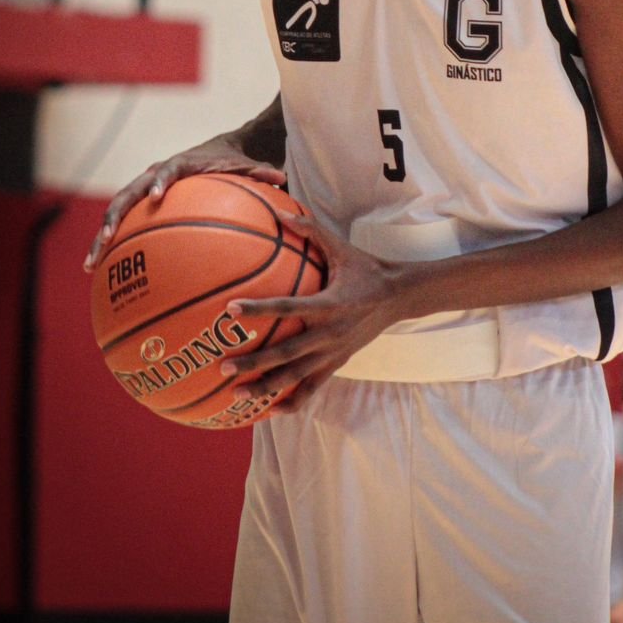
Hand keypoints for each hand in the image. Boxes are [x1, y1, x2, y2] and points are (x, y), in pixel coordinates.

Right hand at [84, 137, 285, 269]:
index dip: (159, 182)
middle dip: (113, 217)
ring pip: (117, 212)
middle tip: (105, 241)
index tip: (156, 197)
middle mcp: (155, 175)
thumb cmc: (235, 162)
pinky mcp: (142, 206)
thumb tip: (283, 178)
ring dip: (102, 236)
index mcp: (180, 164)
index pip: (166, 170)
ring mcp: (145, 190)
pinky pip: (124, 226)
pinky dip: (112, 246)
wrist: (222, 150)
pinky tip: (101, 275)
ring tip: (90, 265)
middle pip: (127, 194)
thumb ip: (262, 172)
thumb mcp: (248, 166)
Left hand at [218, 207, 398, 411]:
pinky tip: (271, 412)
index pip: (287, 308)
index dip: (259, 309)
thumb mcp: (340, 247)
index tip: (231, 309)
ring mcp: (333, 353)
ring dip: (266, 387)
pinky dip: (292, 402)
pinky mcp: (337, 363)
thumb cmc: (365, 268)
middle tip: (223, 366)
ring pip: (296, 377)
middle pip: (286, 354)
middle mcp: (329, 334)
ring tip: (237, 395)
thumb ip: (310, 230)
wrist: (399, 297)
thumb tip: (279, 211)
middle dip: (254, 362)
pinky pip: (312, 388)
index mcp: (328, 304)